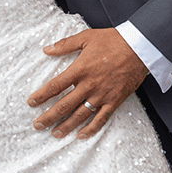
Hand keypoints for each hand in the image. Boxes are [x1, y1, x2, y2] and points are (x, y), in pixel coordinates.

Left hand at [28, 28, 147, 138]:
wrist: (140, 47)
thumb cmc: (113, 40)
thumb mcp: (86, 37)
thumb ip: (65, 45)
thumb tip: (46, 49)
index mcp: (80, 69)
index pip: (55, 86)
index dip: (41, 96)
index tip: (30, 103)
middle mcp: (89, 85)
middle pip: (64, 105)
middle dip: (49, 117)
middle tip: (37, 125)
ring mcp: (102, 95)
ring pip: (80, 115)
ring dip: (66, 125)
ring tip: (55, 133)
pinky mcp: (115, 100)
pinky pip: (101, 118)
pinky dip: (91, 128)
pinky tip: (81, 135)